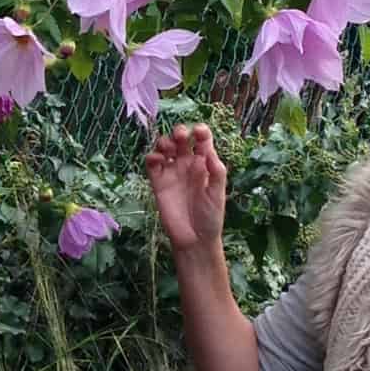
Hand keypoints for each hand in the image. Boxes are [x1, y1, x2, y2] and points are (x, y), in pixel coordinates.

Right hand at [146, 123, 226, 253]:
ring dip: (164, 141)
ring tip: (168, 149)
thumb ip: (216, 171)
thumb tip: (207, 152)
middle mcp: (187, 163)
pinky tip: (158, 160)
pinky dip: (152, 156)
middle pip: (181, 139)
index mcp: (204, 162)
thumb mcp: (218, 192)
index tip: (198, 131)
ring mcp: (172, 172)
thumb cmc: (211, 215)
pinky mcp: (159, 183)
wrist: (194, 239)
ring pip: (164, 147)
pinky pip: (152, 164)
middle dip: (179, 132)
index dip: (200, 131)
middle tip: (180, 137)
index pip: (202, 139)